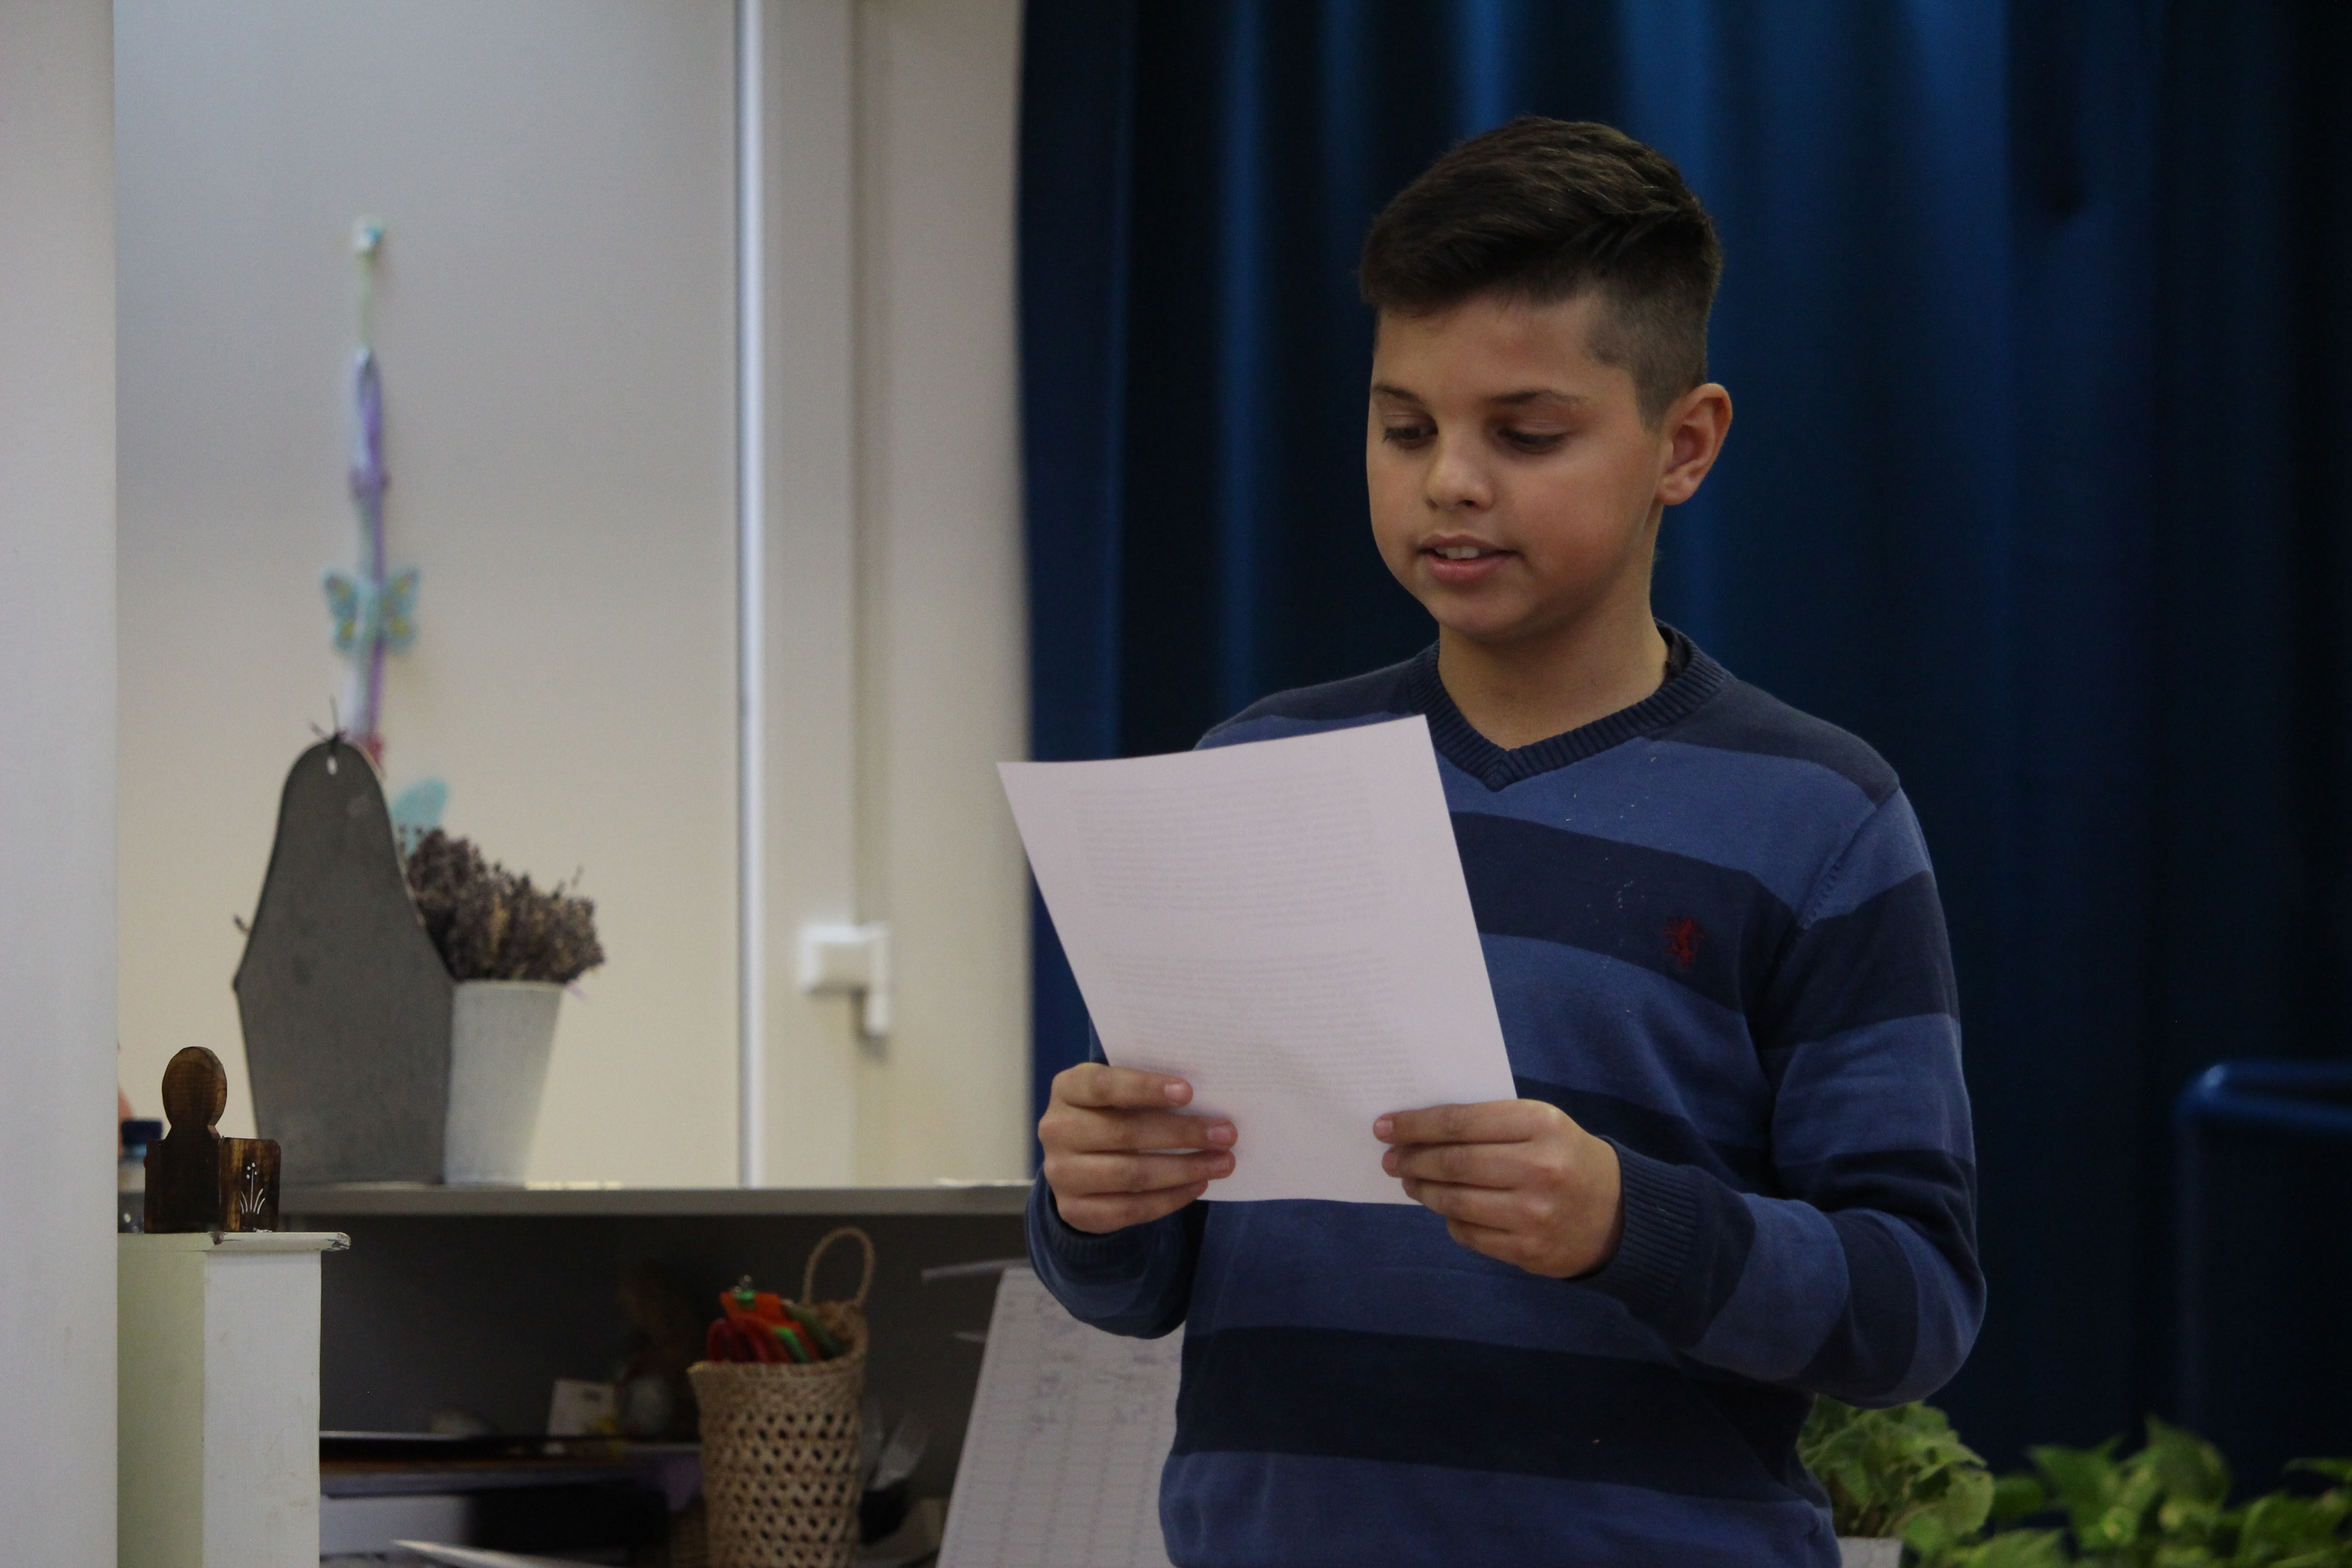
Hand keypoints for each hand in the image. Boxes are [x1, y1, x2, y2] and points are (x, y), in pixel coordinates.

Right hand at [1039, 1064, 1236, 1233]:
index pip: (1103, 1086)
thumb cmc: (1112, 1112)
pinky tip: (1197, 1185)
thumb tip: (1208, 1097)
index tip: (1189, 1092)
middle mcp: (1056, 1130)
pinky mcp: (1074, 1210)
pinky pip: (1129, 1209)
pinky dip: (1169, 1199)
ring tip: (1223, 1162)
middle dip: (1182, 1134)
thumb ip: (1148, 1089)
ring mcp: (1061, 1174)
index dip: (1145, 1088)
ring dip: (1184, 1169)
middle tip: (1226, 1134)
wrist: (1077, 1162)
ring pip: (1130, 1174)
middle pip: (1124, 1133)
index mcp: (1067, 1089)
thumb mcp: (1119, 1091)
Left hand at [1376, 1100, 1623, 1277]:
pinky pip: (1469, 1234)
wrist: (1619, 1213)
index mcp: (1541, 1125)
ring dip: (1422, 1190)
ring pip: (1454, 1201)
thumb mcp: (1540, 1124)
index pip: (1459, 1123)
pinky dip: (1449, 1219)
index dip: (1415, 1125)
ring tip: (1409, 1181)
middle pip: (1453, 1163)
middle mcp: (1539, 1168)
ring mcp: (1534, 1214)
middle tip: (1390, 1158)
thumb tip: (1419, 1131)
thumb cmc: (1565, 1157)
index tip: (1385, 1127)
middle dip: (1411, 1160)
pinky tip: (1444, 1208)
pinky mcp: (1529, 1250)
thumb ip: (1489, 1123)